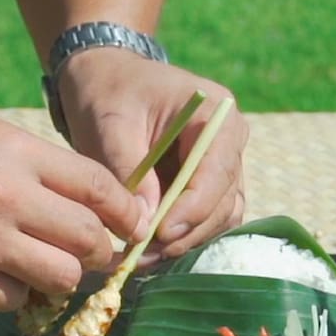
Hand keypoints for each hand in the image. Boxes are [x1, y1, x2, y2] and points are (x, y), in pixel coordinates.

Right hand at [0, 105, 145, 309]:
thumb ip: (36, 163)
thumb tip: (90, 200)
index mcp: (16, 153)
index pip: (100, 188)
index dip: (127, 212)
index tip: (132, 225)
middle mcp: (5, 198)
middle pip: (89, 239)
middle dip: (100, 250)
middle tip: (91, 252)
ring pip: (61, 278)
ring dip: (62, 276)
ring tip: (44, 265)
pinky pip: (14, 300)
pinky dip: (17, 292)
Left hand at [57, 48, 247, 260]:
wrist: (105, 77)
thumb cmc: (108, 91)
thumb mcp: (110, 123)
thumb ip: (128, 169)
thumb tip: (143, 224)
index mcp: (215, 114)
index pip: (217, 170)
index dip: (192, 208)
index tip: (159, 233)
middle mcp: (229, 141)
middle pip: (223, 201)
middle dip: (185, 232)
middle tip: (143, 255)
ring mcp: (222, 165)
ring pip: (219, 217)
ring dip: (184, 241)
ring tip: (141, 257)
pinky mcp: (206, 184)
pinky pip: (205, 219)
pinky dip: (181, 237)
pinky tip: (148, 250)